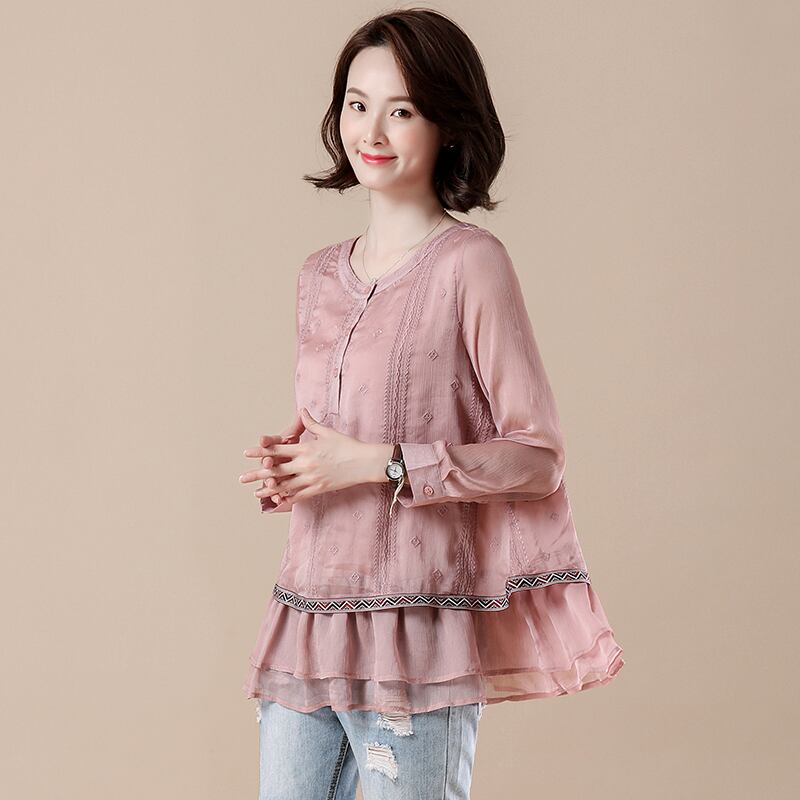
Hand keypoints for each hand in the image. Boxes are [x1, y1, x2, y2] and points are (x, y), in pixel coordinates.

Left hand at [242, 407, 390, 509]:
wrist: (364, 462)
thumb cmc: (347, 445)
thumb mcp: (327, 432)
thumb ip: (311, 423)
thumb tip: (302, 410)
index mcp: (306, 449)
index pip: (278, 450)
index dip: (260, 451)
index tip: (247, 452)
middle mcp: (306, 464)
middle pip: (276, 470)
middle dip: (257, 474)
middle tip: (242, 478)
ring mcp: (312, 478)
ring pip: (285, 486)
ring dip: (269, 489)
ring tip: (255, 493)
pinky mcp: (319, 489)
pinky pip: (300, 495)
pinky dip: (287, 498)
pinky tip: (277, 501)